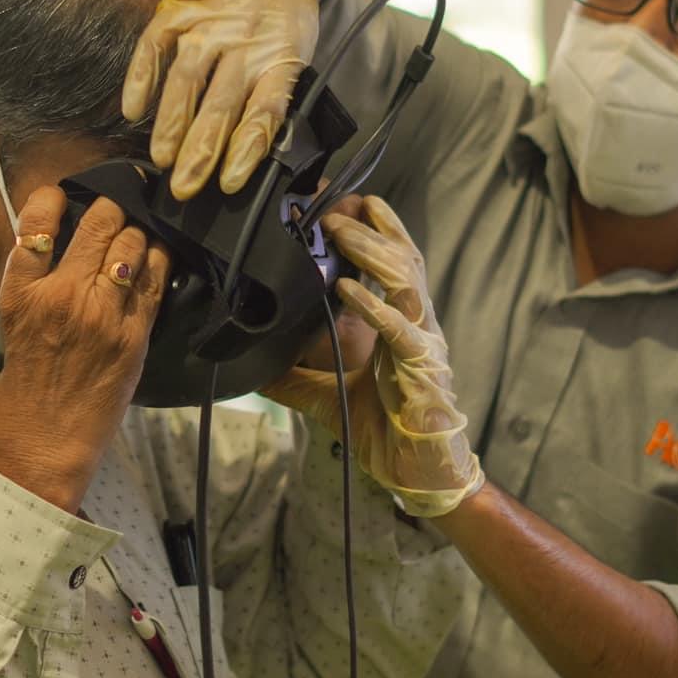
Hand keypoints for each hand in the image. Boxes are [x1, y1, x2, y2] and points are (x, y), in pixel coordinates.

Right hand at [0, 188, 169, 512]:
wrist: (44, 446)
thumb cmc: (24, 390)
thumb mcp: (12, 326)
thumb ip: (34, 283)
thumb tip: (59, 243)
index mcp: (22, 293)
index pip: (36, 221)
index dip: (52, 197)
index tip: (62, 194)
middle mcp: (63, 296)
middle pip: (99, 222)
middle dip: (110, 208)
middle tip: (113, 211)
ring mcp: (103, 314)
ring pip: (133, 243)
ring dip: (136, 234)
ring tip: (134, 237)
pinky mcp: (134, 335)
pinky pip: (156, 280)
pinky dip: (158, 261)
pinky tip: (156, 257)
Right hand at [121, 0, 324, 199]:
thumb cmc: (285, 15)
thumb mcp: (298, 52)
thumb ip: (277, 96)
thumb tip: (260, 157)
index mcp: (281, 57)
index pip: (264, 112)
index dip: (246, 150)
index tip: (229, 183)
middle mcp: (244, 41)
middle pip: (221, 104)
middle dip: (200, 151)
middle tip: (185, 188)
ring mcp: (209, 24)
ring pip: (187, 80)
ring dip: (171, 124)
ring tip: (161, 159)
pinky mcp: (178, 10)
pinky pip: (154, 47)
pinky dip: (141, 79)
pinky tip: (133, 111)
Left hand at [264, 196, 484, 516]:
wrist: (421, 475)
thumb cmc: (387, 431)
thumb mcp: (328, 398)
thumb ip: (296, 379)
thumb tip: (254, 368)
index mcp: (400, 324)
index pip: (394, 263)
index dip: (376, 230)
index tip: (347, 202)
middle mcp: (416, 325)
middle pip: (404, 258)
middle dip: (371, 229)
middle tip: (334, 207)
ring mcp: (422, 344)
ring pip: (406, 280)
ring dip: (372, 252)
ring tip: (340, 230)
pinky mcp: (423, 370)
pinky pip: (399, 330)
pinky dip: (373, 306)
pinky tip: (348, 289)